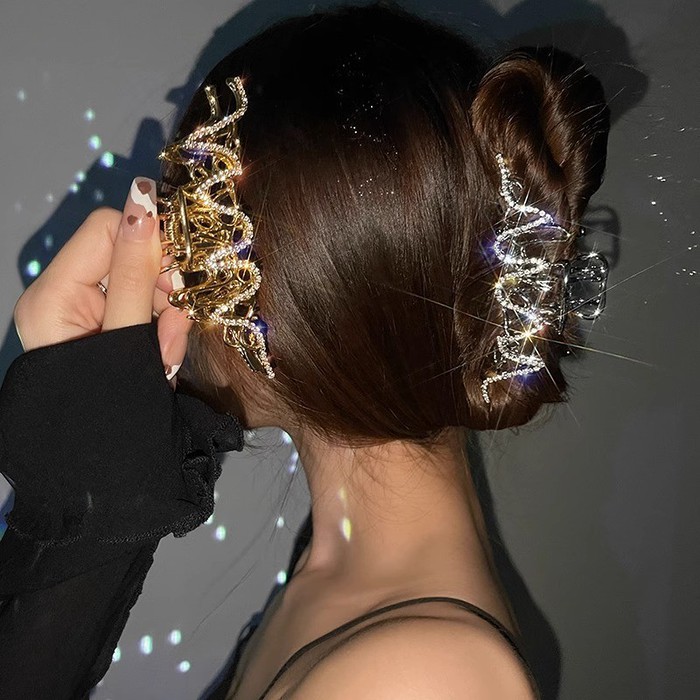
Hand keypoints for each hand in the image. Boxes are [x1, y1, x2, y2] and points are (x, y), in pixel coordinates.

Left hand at [13, 176, 192, 388]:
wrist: (106, 476)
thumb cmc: (110, 409)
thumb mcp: (128, 337)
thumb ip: (138, 271)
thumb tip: (144, 198)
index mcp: (53, 296)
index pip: (106, 228)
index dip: (149, 241)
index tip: (183, 273)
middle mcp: (62, 298)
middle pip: (124, 256)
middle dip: (160, 288)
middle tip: (174, 323)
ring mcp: (82, 316)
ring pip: (140, 286)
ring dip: (166, 315)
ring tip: (164, 357)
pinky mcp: (103, 330)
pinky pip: (140, 311)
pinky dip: (161, 330)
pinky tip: (160, 360)